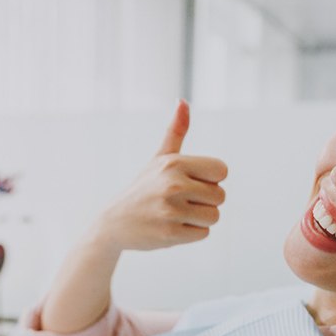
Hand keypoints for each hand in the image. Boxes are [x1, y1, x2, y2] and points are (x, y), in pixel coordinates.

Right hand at [93, 99, 228, 252]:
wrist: (115, 223)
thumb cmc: (144, 188)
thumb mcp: (159, 159)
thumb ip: (175, 131)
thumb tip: (183, 101)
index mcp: (174, 164)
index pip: (221, 171)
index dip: (211, 179)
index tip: (192, 182)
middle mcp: (173, 185)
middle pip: (220, 196)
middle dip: (206, 201)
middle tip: (182, 201)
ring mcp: (171, 211)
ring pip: (214, 216)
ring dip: (200, 219)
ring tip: (177, 214)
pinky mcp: (170, 234)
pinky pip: (203, 234)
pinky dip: (191, 233)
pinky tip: (172, 227)